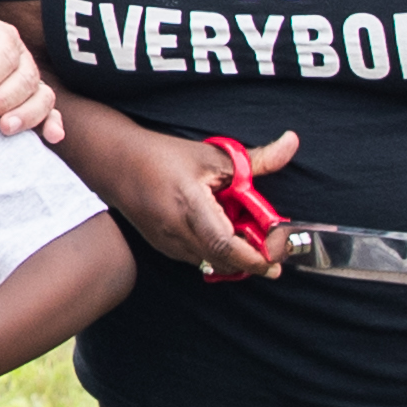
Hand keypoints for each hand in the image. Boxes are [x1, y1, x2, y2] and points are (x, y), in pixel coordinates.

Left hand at [0, 13, 62, 138]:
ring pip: (42, 97)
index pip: (4, 56)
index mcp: (1, 37)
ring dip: (26, 114)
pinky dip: (53, 124)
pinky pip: (50, 113)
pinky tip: (52, 136)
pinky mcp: (33, 105)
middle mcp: (21, 58)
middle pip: (25, 79)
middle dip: (1, 100)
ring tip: (4, 129)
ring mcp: (31, 83)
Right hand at [76, 113, 290, 278]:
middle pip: (225, 261)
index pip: (226, 245)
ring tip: (251, 236)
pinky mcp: (165, 248)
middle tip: (276, 248)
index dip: (255, 257)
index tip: (279, 258)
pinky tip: (225, 232)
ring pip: (213, 263)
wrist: (115, 164)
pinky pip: (200, 259)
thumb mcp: (212, 155)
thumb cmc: (162, 156)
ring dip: (237, 256)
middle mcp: (177, 233)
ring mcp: (168, 244)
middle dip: (254, 260)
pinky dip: (219, 252)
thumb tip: (291, 143)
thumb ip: (256, 159)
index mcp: (189, 207)